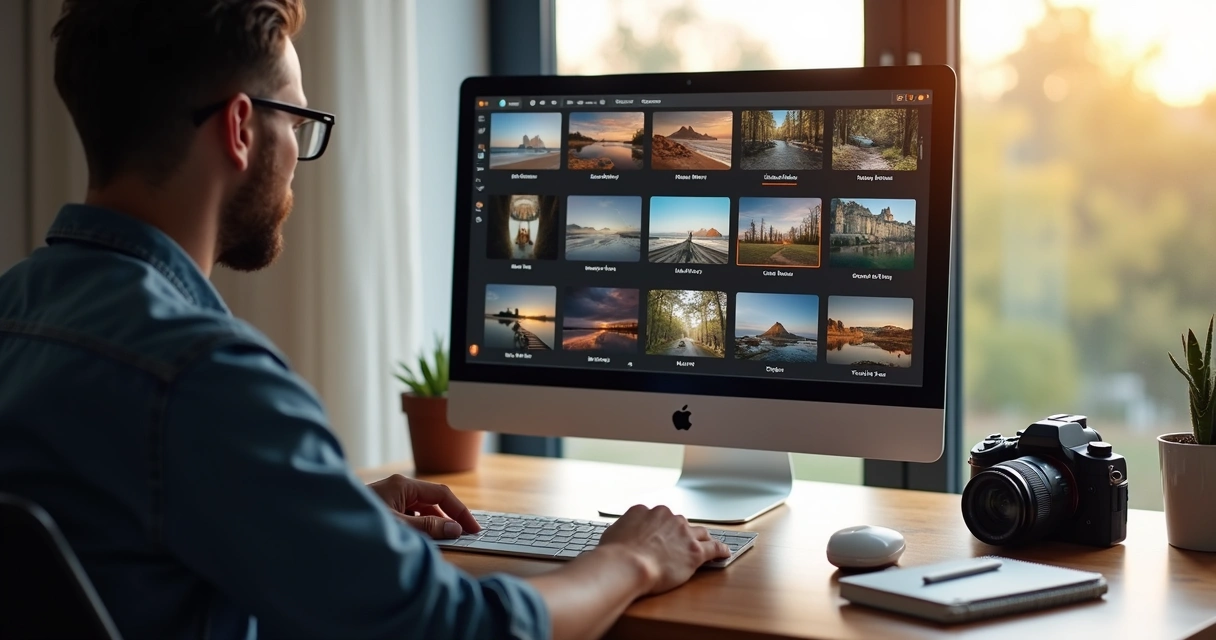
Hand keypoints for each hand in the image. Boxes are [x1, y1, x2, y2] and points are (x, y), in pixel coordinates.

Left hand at [367, 474, 480, 539]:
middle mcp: (396, 488)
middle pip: (432, 501)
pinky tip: (420, 540)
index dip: (460, 511)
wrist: (321, 528)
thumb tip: (454, 529)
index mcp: (402, 485)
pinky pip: (407, 516)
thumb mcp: (399, 527)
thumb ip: (428, 527)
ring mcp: (388, 498)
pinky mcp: (381, 510)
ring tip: (445, 541)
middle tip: (464, 536)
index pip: (442, 494)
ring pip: (419, 510)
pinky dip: (418, 527)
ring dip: (432, 524)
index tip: (473, 528)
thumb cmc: (357, 523)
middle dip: (448, 518)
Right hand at [598, 505, 729, 594]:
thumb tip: (621, 535)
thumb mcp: (612, 533)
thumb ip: (622, 530)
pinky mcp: (695, 550)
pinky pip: (714, 548)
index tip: (660, 536)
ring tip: (706, 544)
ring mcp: (683, 532)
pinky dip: (721, 550)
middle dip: (680, 533)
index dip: (659, 528)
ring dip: (702, 539)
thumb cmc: (615, 554)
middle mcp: (666, 516)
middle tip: (678, 545)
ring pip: (699, 532)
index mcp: (645, 510)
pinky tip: (724, 553)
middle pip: (679, 523)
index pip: (657, 517)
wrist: (627, 565)